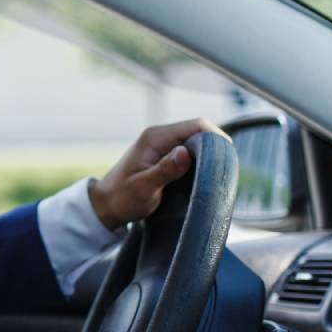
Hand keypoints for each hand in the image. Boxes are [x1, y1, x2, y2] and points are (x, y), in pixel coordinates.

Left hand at [89, 117, 227, 229]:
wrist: (105, 206)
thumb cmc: (122, 198)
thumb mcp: (144, 188)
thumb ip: (165, 170)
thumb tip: (186, 153)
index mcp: (155, 137)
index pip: (197, 125)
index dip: (216, 138)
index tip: (227, 158)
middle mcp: (160, 136)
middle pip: (199, 131)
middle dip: (214, 147)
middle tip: (223, 170)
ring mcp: (162, 144)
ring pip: (196, 141)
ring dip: (208, 154)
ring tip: (215, 174)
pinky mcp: (164, 155)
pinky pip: (189, 151)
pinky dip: (199, 160)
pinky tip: (203, 175)